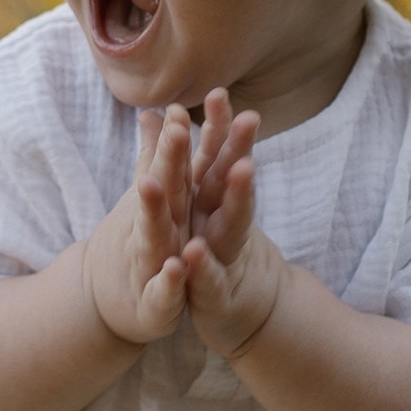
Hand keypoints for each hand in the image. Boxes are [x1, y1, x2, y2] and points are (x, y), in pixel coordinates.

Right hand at [80, 102, 202, 344]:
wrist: (104, 305)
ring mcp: (150, 266)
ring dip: (154, 211)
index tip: (183, 107)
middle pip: (164, 192)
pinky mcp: (155, 306)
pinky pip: (163, 293)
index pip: (170, 166)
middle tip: (177, 129)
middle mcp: (152, 230)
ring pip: (154, 235)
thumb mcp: (146, 200)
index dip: (176, 139)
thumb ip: (153, 155)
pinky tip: (177, 267)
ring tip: (152, 184)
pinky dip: (169, 282)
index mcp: (161, 207)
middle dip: (169, 160)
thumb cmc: (135, 244)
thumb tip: (155, 109)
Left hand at [177, 87, 282, 356]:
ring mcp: (226, 259)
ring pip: (232, 227)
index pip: (220, 161)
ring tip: (243, 169)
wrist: (241, 316)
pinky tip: (191, 255)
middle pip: (234, 184)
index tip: (219, 94)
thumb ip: (188, 164)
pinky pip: (208, 282)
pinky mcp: (216, 297)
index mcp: (216, 205)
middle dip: (239, 151)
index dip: (220, 128)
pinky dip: (201, 269)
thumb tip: (161, 112)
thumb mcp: (202, 210)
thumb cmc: (220, 254)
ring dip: (239, 199)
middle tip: (248, 118)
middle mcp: (227, 226)